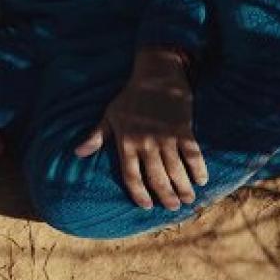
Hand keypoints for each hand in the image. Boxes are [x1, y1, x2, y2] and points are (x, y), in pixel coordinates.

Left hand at [74, 47, 207, 209]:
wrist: (156, 72)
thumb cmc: (131, 95)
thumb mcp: (110, 114)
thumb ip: (96, 136)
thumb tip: (77, 153)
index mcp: (126, 143)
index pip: (131, 177)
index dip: (139, 194)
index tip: (146, 206)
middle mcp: (145, 144)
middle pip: (156, 179)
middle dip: (166, 196)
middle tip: (173, 208)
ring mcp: (165, 137)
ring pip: (175, 171)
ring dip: (183, 188)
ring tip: (188, 200)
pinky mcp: (183, 129)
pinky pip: (192, 155)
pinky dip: (198, 169)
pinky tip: (202, 179)